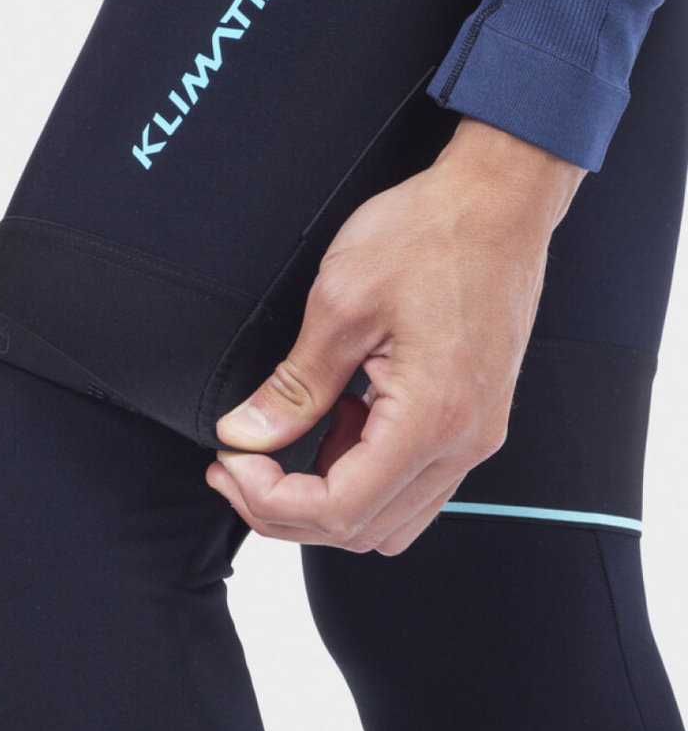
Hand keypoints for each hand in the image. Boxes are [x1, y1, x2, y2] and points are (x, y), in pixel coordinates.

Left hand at [205, 115, 586, 555]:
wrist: (498, 200)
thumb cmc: (433, 234)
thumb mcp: (340, 304)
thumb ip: (293, 385)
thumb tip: (247, 433)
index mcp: (432, 419)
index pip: (339, 510)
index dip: (269, 501)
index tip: (231, 465)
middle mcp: (463, 443)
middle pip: (362, 530)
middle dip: (287, 508)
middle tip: (239, 465)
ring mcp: (474, 437)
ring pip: (389, 518)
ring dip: (327, 496)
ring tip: (291, 438)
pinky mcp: (473, 422)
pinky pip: (412, 482)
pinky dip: (362, 471)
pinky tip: (339, 418)